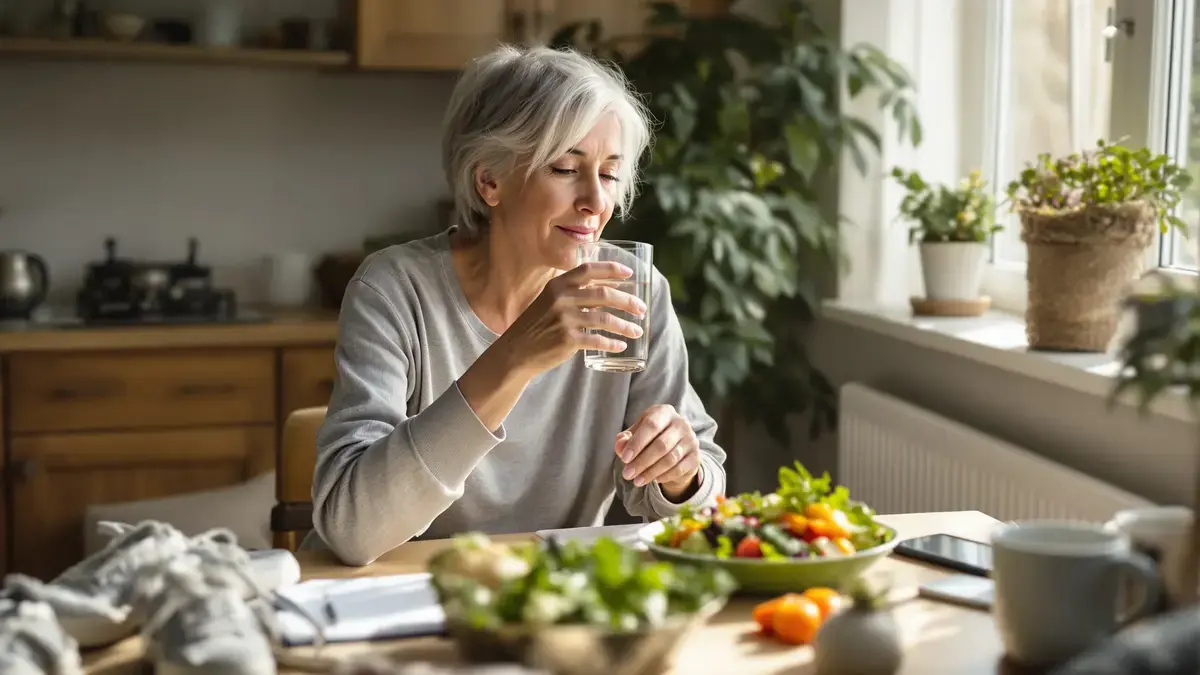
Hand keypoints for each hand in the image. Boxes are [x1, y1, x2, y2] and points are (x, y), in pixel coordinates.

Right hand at [497, 262, 646, 376]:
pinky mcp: (567, 339)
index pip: (589, 270)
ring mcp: (564, 319)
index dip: (611, 269)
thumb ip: (572, 293)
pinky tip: (621, 346)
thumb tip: (604, 289)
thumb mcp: (549, 301)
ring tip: (636, 331)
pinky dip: (612, 343)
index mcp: (558, 284)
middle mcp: (561, 298)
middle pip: (604, 294)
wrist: (516, 351)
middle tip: (642, 309)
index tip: (630, 273)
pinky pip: (597, 339)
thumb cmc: (536, 326)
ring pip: (605, 318)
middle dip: (628, 301)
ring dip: (625, 325)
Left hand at [615, 404, 700, 499]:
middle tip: (627, 474)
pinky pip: (679, 469)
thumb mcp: (635, 435)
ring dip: (651, 472)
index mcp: (664, 412)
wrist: (675, 447)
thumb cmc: (650, 438)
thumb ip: (625, 440)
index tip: (624, 458)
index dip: (637, 443)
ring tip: (636, 481)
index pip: (651, 425)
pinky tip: (653, 480)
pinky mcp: (696, 456)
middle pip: (661, 445)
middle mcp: (681, 423)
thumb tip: (620, 446)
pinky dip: (664, 476)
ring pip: (670, 459)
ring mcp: (691, 439)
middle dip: (642, 462)